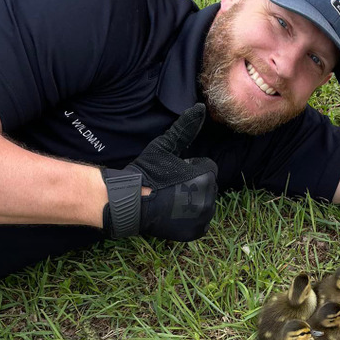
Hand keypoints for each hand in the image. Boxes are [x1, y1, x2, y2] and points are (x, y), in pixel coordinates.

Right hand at [102, 104, 216, 241]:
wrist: (130, 201)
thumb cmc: (147, 172)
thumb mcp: (165, 146)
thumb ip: (185, 128)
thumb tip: (200, 108)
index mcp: (206, 176)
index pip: (207, 168)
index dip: (189, 168)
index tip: (172, 173)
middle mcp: (208, 198)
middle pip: (208, 186)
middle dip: (193, 185)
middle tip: (170, 187)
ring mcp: (203, 217)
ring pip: (204, 204)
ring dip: (192, 201)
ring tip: (170, 199)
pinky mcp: (195, 232)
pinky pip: (200, 222)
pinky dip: (190, 219)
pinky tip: (173, 213)